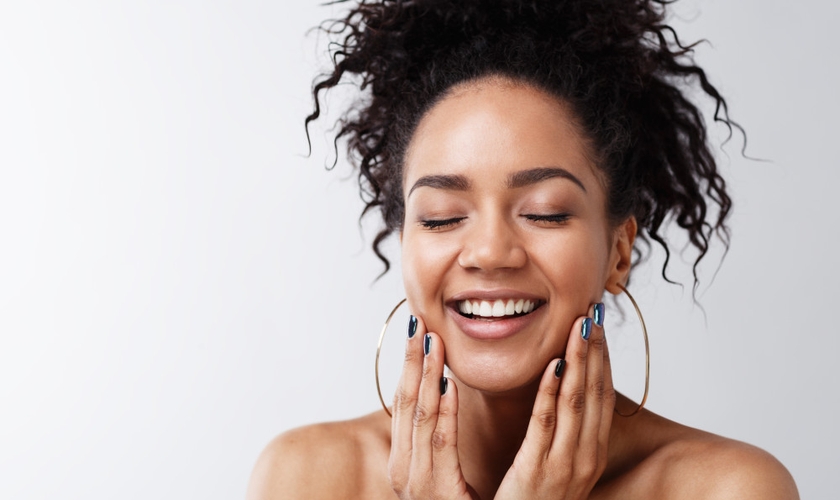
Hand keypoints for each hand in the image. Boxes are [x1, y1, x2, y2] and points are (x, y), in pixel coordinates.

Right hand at [388, 315, 478, 498]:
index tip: (417, 328)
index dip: (409, 363)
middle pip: (405, 402)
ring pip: (418, 416)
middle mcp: (402, 469)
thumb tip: (438, 394)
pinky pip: (439, 444)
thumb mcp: (438, 473)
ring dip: (425, 374)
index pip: (404, 400)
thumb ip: (435, 438)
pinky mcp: (436, 493)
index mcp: (404, 460)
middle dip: (411, 360)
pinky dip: (442, 411)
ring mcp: (416, 483)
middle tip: (418, 321)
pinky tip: (445, 384)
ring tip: (432, 341)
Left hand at [494, 304, 614, 498]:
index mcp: (590, 451)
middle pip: (595, 391)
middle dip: (594, 350)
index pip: (601, 393)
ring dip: (579, 360)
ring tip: (579, 325)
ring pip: (577, 402)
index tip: (595, 323)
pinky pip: (547, 425)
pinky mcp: (538, 472)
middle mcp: (585, 456)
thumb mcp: (556, 463)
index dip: (601, 356)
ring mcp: (566, 465)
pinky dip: (553, 393)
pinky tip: (554, 366)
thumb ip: (560, 431)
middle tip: (592, 310)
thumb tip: (560, 392)